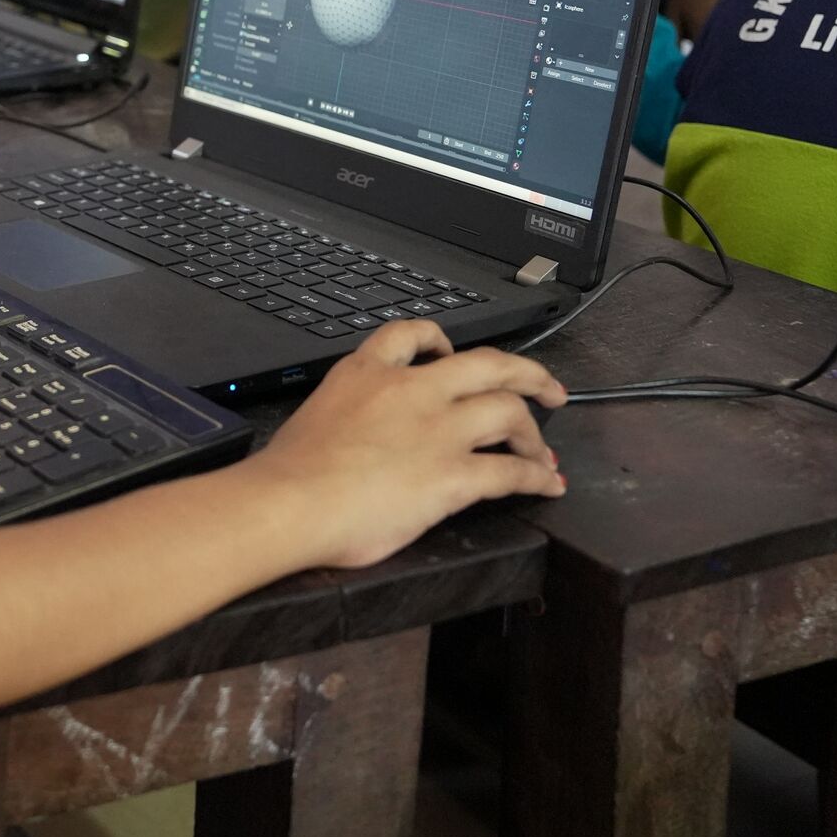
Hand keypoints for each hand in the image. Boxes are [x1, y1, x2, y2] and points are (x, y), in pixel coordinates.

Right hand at [243, 321, 566, 570]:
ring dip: (535, 432)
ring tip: (544, 451)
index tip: (450, 351)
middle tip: (547, 387)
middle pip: (488, 364)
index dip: (441, 340)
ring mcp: (437, 431)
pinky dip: (536, 476)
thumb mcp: (317, 414)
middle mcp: (411, 391)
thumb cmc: (289, 471)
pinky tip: (546, 484)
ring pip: (509, 411)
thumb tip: (361, 437)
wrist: (289, 502)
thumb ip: (350, 411)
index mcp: (368, 373)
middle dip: (529, 373)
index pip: (413, 335)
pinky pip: (512, 471)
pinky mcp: (453, 475)